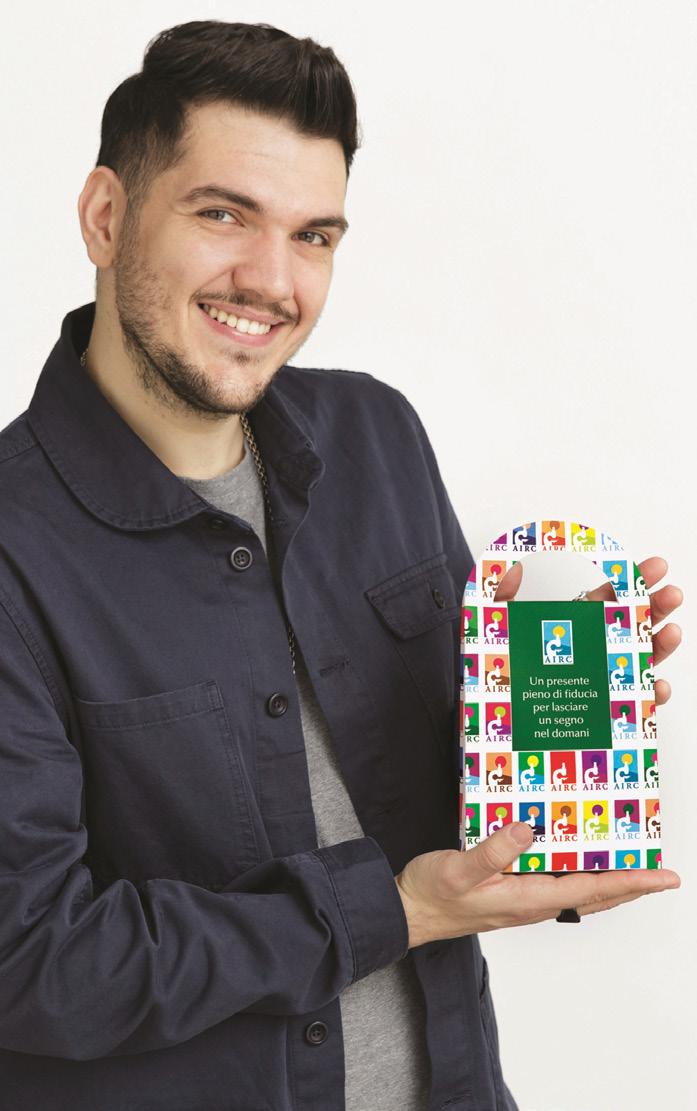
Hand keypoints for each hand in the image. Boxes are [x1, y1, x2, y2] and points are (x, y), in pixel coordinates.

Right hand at [395, 823, 679, 948]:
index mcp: (528, 898)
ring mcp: (526, 900)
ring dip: (612, 883)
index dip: (631, 881)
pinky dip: (584, 876)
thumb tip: (528, 829)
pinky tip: (583, 863)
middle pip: (597, 896)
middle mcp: (534, 902)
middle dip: (632, 885)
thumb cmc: (432, 893)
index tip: (664, 877)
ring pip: (582, 893)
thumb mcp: (459, 868)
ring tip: (635, 868)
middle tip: (664, 874)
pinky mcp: (515, 892)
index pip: (592, 889)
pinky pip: (562, 886)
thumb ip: (493, 850)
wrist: (410, 911)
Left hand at [494, 555, 681, 705]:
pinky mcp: (602, 713)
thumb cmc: (499, 672)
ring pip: (639, 661)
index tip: (657, 567)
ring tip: (672, 633)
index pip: (608, 597)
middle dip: (656, 607)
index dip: (634, 581)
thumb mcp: (497, 630)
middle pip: (632, 625)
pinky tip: (659, 687)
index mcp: (571, 625)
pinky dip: (650, 697)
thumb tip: (512, 569)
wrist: (494, 719)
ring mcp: (600, 680)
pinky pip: (632, 705)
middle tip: (672, 595)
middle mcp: (591, 650)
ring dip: (660, 646)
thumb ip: (504, 599)